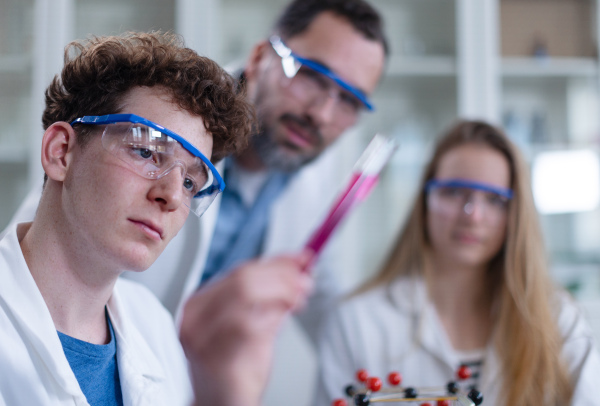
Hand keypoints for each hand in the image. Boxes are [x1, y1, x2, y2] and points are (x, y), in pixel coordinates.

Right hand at [179, 251, 312, 405]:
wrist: (221, 405)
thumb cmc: (235, 366)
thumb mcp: (255, 322)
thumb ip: (272, 294)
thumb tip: (299, 267)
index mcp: (200, 304)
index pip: (240, 270)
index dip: (276, 263)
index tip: (302, 260)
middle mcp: (196, 319)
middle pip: (243, 279)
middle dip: (282, 276)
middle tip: (305, 283)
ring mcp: (203, 340)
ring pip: (245, 296)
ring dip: (281, 293)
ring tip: (298, 300)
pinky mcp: (217, 360)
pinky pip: (248, 328)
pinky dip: (271, 319)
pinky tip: (281, 320)